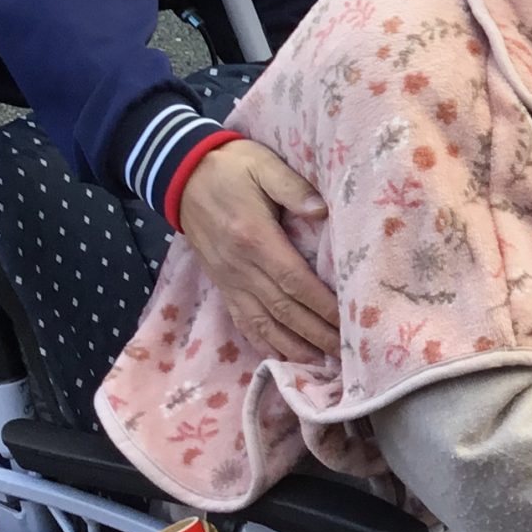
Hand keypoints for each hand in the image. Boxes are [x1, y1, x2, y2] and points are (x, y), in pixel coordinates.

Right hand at [178, 142, 339, 362]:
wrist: (181, 175)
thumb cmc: (231, 168)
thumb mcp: (263, 165)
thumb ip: (293, 187)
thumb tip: (321, 210)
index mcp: (255, 239)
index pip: (296, 282)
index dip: (323, 306)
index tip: (350, 322)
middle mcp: (241, 267)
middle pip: (284, 310)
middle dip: (317, 334)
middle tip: (347, 353)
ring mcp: (229, 280)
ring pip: (264, 323)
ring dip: (293, 346)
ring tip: (322, 366)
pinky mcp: (223, 284)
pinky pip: (243, 320)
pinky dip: (263, 342)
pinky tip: (282, 358)